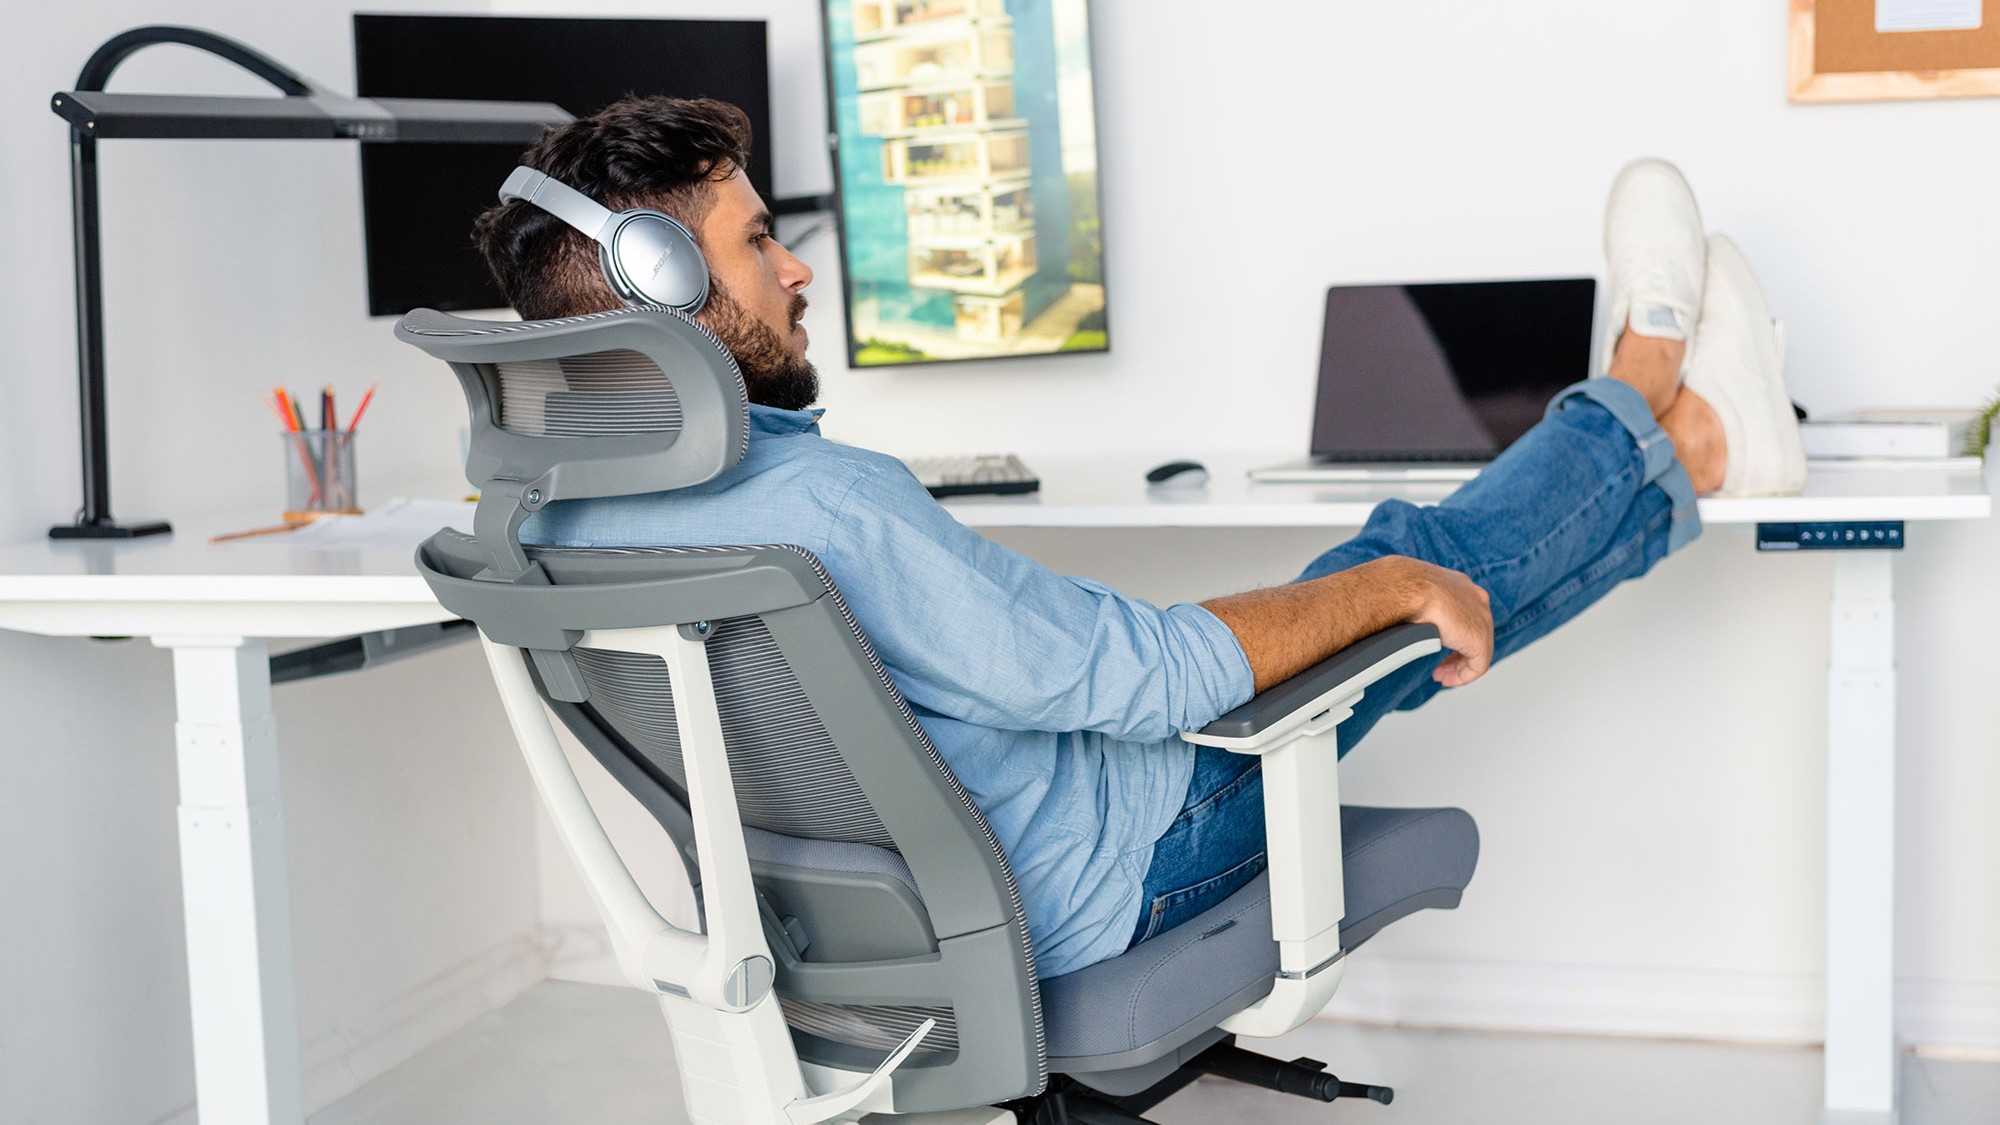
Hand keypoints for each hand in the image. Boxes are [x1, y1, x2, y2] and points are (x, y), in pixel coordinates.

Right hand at [1401, 560, 1492, 687]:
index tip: (1439, 648)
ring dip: (1459, 669)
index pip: (1467, 617)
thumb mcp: (1415, 594)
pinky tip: (1449, 680)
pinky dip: (1463, 676)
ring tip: (1443, 677)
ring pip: (1478, 652)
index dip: (1454, 637)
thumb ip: (1421, 606)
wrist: (1409, 588)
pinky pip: (1478, 666)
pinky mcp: (1479, 639)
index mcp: (1462, 587)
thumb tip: (1407, 618)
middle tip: (1442, 669)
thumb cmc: (1404, 588)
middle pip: (1474, 635)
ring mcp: (1481, 619)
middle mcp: (1476, 600)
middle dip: (1457, 655)